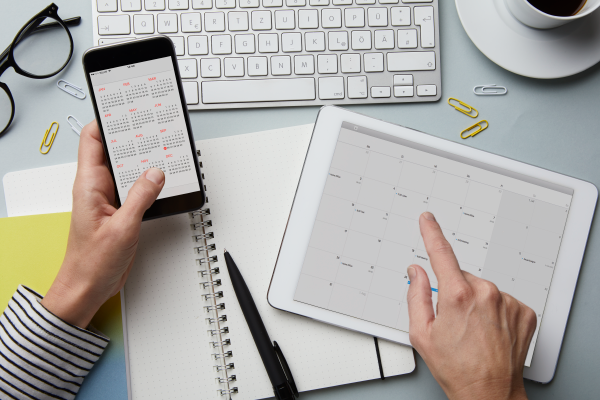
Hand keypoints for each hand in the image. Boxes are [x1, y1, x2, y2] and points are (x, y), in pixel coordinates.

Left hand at [41, 120, 164, 327]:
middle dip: (133, 138)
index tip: (126, 109)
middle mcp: (98, 188)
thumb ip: (140, 198)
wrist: (88, 288)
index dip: (107, 120)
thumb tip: (155, 173)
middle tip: (153, 127)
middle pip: (115, 151)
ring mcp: (110, 199)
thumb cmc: (91, 263)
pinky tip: (163, 181)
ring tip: (163, 152)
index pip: (92, 140)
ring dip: (145, 162)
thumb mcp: (121, 228)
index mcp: (88, 185)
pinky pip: (137, 188)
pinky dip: (150, 183)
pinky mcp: (121, 211)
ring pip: (129, 169)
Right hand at [407, 212, 536, 399]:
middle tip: (454, 321)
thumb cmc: (455, 367)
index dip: (431, 232)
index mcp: (457, 296)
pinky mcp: (524, 311)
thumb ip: (416, 295)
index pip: (440, 253)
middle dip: (455, 292)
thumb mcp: (421, 333)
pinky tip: (490, 331)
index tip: (427, 219)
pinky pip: (502, 299)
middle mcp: (485, 293)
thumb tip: (416, 272)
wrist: (489, 392)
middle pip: (463, 277)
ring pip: (484, 289)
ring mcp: (507, 301)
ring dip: (476, 302)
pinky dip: (495, 310)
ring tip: (474, 331)